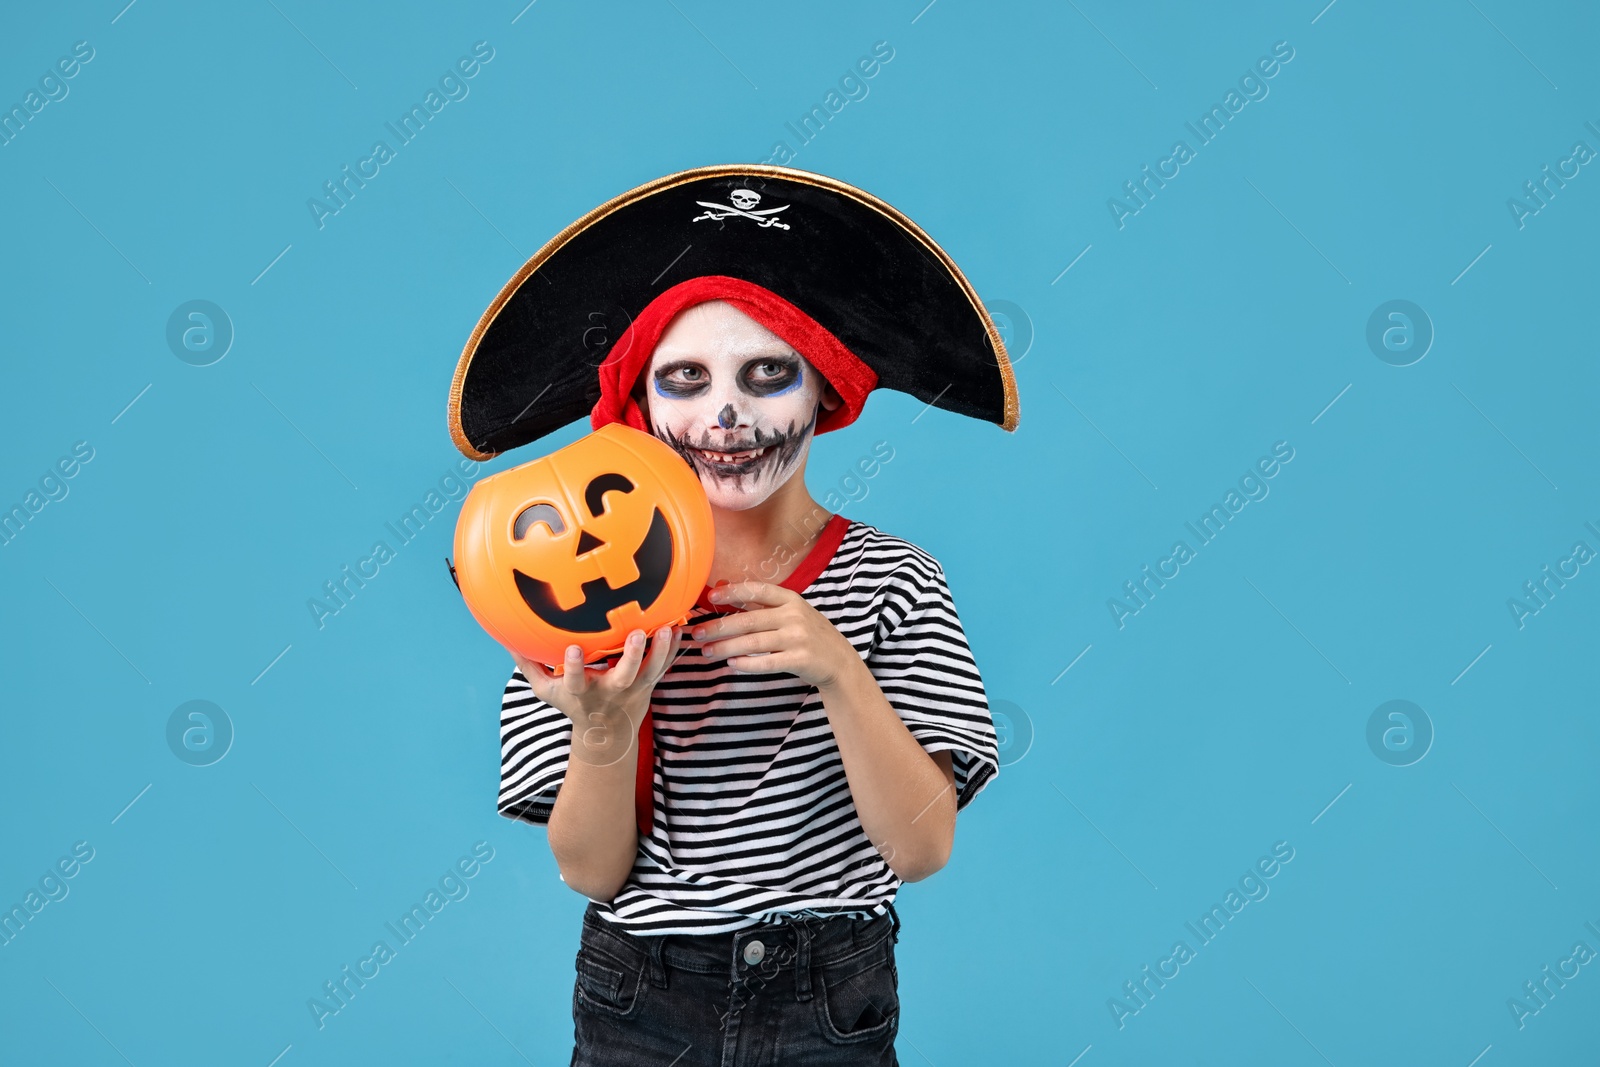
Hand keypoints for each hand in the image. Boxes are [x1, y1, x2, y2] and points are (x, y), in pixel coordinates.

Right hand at [509, 626, 682, 766]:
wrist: (607, 735)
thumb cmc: (573, 705)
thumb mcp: (547, 691)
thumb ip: (529, 666)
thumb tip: (507, 640)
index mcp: (583, 693)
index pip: (575, 682)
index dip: (574, 667)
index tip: (572, 649)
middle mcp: (610, 692)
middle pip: (624, 677)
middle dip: (632, 657)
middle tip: (637, 634)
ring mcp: (634, 690)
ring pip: (651, 671)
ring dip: (660, 650)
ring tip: (667, 628)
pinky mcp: (649, 685)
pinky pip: (664, 666)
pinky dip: (674, 649)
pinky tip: (680, 627)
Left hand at [694, 581, 859, 689]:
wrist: (839, 660)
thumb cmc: (808, 634)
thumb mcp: (791, 612)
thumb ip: (762, 604)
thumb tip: (722, 587)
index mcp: (790, 599)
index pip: (757, 590)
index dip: (733, 592)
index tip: (710, 597)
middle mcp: (794, 615)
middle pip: (749, 620)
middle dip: (719, 627)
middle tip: (698, 633)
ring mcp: (798, 638)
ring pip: (754, 642)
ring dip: (726, 647)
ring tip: (707, 652)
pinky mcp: (800, 659)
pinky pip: (768, 662)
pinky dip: (748, 664)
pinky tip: (732, 664)